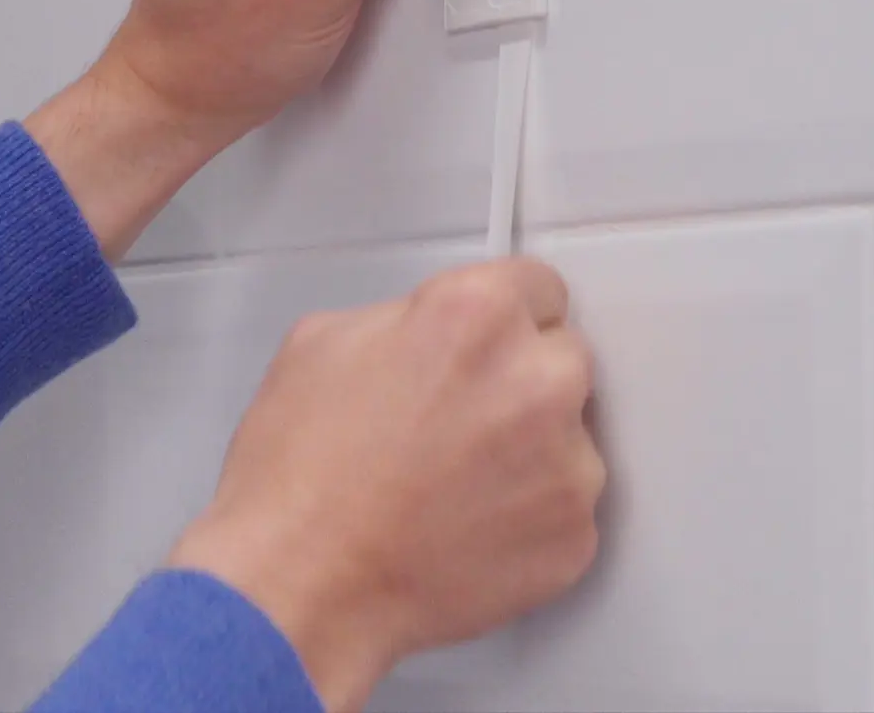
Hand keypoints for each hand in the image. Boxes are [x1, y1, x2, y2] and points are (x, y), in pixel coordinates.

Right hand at [168, 259, 606, 711]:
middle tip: (458, 421)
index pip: (540, 288)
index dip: (505, 318)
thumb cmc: (300, 479)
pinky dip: (529, 518)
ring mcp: (566, 465)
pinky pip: (567, 510)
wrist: (299, 586)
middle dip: (520, 382)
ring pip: (570, 439)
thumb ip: (404, 318)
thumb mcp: (322, 344)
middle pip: (563, 359)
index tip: (493, 343)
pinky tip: (466, 526)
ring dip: (530, 453)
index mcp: (478, 316)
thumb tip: (429, 331)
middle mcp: (537, 382)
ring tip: (452, 484)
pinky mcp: (574, 536)